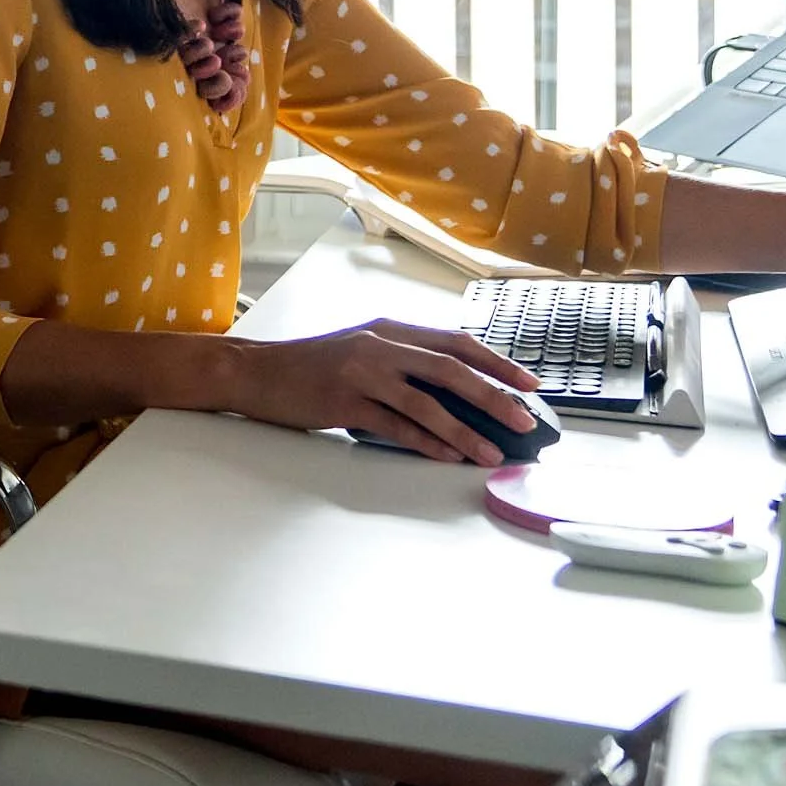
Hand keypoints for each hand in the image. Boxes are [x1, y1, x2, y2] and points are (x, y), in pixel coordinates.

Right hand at [233, 319, 538, 464]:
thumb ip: (404, 362)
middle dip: (494, 395)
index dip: (496, 361)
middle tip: (523, 419)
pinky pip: (395, 426)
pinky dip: (425, 442)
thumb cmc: (313, 366)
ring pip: (427, 402)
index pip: (456, 343)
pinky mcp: (344, 402)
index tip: (528, 381)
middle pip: (450, 369)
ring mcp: (362, 373)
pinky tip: (447, 456)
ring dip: (464, 430)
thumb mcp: (363, 350)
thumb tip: (458, 393)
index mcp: (391, 329)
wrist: (257, 372)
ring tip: (491, 451)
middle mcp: (381, 345)